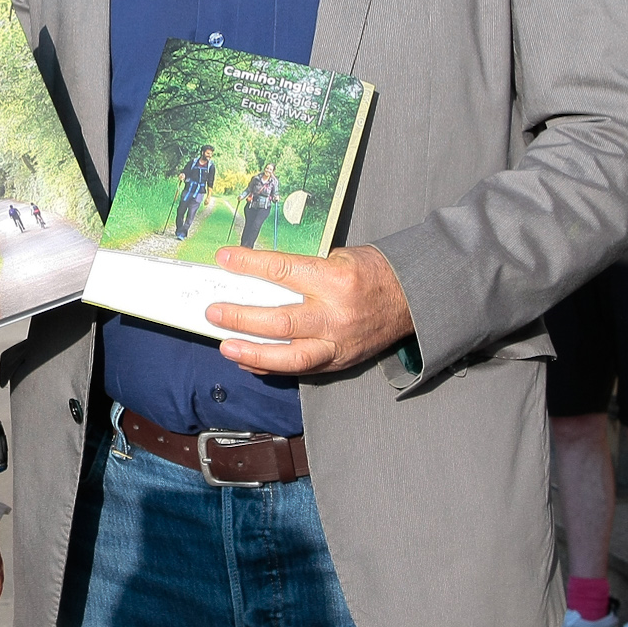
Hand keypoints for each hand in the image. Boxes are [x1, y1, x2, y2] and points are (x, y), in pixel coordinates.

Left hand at [206, 244, 414, 375]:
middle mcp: (336, 315)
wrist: (413, 299)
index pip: (282, 271)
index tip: (224, 259)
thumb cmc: (374, 273)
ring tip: (226, 346)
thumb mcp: (340, 257)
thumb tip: (261, 276)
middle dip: (241, 318)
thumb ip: (303, 270)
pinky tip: (250, 361)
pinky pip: (302, 369)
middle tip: (214, 313)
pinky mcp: (340, 361)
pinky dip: (272, 367)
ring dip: (253, 353)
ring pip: (290, 356)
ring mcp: (338, 343)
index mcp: (335, 280)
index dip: (249, 264)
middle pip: (280, 321)